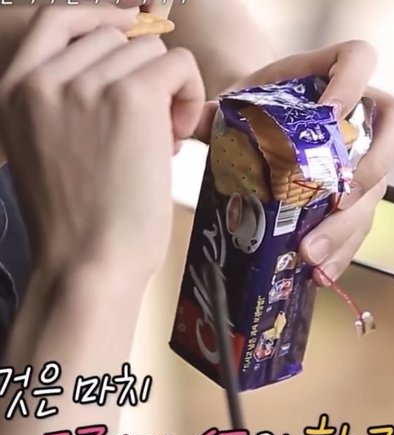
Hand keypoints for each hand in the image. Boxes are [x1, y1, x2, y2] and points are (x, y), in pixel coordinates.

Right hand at [0, 5, 204, 276]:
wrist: (89, 264)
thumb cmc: (78, 225)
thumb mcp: (50, 152)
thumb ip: (70, 107)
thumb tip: (124, 76)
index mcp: (16, 90)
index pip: (57, 21)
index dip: (99, 18)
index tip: (129, 26)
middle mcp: (46, 79)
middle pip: (117, 39)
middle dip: (141, 77)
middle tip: (149, 131)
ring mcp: (87, 84)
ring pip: (151, 52)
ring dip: (166, 91)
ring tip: (159, 143)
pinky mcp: (131, 97)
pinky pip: (179, 65)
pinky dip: (188, 94)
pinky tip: (176, 137)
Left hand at [195, 41, 393, 285]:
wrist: (268, 122)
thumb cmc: (258, 106)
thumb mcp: (240, 101)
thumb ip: (218, 111)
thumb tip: (192, 122)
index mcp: (332, 76)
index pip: (358, 61)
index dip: (353, 85)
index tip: (329, 114)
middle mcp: (360, 117)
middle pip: (387, 139)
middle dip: (363, 179)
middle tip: (331, 209)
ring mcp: (364, 158)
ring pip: (374, 193)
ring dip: (346, 231)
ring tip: (312, 258)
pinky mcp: (355, 195)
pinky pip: (360, 223)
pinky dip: (341, 250)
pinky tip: (319, 271)